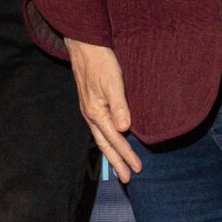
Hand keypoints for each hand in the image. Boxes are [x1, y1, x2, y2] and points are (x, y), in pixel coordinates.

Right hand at [64, 37, 141, 182]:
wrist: (83, 44)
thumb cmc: (100, 61)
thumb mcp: (113, 81)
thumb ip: (119, 105)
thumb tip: (125, 129)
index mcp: (96, 111)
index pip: (115, 139)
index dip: (126, 154)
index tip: (137, 168)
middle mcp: (90, 114)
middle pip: (104, 144)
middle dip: (116, 162)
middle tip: (127, 178)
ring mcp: (89, 109)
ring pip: (101, 138)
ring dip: (111, 153)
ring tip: (119, 167)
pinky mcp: (90, 103)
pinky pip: (99, 129)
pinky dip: (107, 140)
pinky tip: (112, 141)